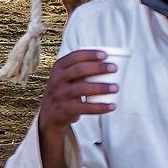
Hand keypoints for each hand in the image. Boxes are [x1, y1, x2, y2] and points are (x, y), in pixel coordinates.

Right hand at [34, 50, 116, 167]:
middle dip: (98, 68)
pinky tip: (112, 105)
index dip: (90, 54)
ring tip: (116, 87)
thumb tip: (114, 58)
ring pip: (82, 89)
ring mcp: (60, 95)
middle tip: (114, 68)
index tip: (105, 55)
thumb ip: (82, 67)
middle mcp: (56, 79)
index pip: (74, 56)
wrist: (50, 113)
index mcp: (59, 67)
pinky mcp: (65, 109)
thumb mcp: (67, 75)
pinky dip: (100, 107)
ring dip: (101, 87)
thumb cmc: (67, 87)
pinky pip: (84, 108)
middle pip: (79, 70)